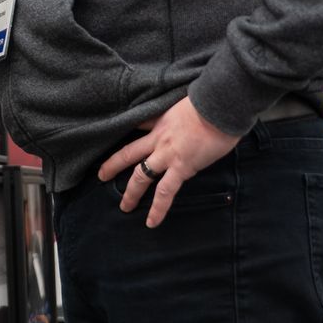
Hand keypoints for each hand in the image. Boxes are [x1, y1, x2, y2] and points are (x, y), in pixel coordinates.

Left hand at [97, 96, 242, 227]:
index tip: (113, 136)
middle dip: (113, 166)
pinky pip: (165, 191)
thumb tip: (193, 114)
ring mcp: (167, 154)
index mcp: (161, 120)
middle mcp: (159, 138)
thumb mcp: (188, 101)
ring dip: (131, 193)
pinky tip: (151, 222)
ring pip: (140, 175)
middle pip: (129, 153)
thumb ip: (183, 111)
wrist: (221, 105)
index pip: (138, 124)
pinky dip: (158, 208)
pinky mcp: (181, 167)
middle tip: (101, 176)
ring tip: (124, 207)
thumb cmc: (212, 100)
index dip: (126, 130)